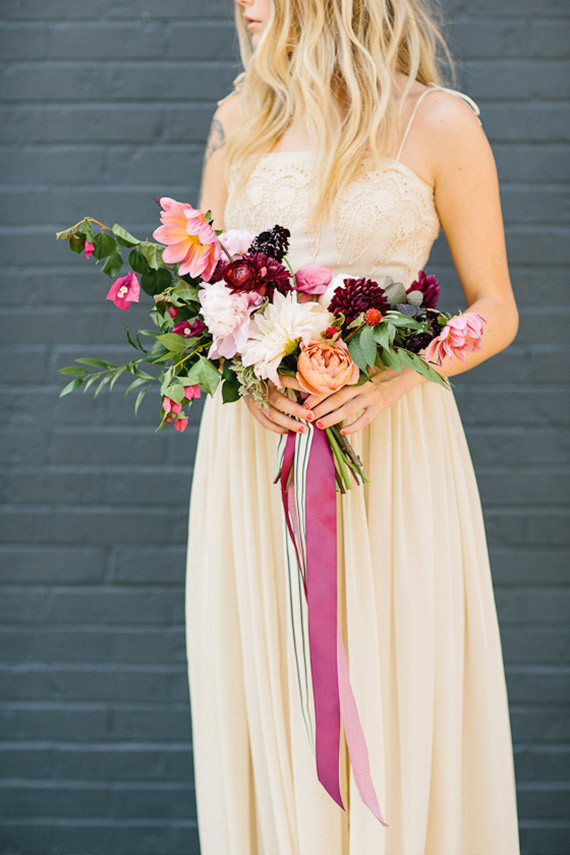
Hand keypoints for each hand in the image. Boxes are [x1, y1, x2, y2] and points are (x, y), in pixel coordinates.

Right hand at [242, 373, 314, 434]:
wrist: (242, 372)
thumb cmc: (264, 369)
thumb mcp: (277, 366)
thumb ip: (293, 373)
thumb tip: (314, 380)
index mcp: (268, 374)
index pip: (287, 381)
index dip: (302, 387)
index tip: (318, 392)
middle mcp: (261, 387)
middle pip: (279, 401)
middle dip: (296, 410)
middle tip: (311, 416)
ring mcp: (255, 399)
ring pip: (272, 415)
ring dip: (289, 423)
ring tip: (304, 429)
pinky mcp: (252, 407)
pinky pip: (264, 422)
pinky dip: (276, 428)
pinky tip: (288, 431)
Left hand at [301, 366, 422, 434]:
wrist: (406, 371)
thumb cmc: (382, 368)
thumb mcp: (364, 365)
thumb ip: (348, 372)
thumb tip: (327, 379)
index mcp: (355, 374)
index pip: (332, 385)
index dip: (317, 393)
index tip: (304, 401)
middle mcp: (360, 384)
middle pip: (336, 397)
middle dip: (320, 407)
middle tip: (306, 415)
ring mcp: (371, 396)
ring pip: (347, 409)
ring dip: (332, 418)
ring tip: (319, 425)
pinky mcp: (380, 406)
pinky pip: (365, 419)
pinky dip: (354, 426)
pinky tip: (343, 432)